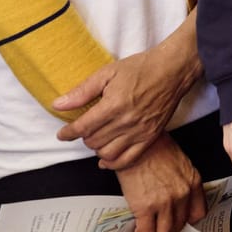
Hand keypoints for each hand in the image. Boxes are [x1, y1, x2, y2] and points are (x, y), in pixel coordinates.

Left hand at [54, 26, 200, 169]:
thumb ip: (82, 91)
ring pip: (108, 153)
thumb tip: (58, 104)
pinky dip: (113, 163)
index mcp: (113, 105)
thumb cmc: (141, 68)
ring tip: (97, 138)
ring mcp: (140, 131)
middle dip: (83, 137)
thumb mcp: (108, 73)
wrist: (173, 70)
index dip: (68, 133)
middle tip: (84, 129)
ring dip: (97, 148)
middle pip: (93, 141)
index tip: (63, 134)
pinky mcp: (150, 137)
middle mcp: (126, 122)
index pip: (82, 127)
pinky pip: (128, 160)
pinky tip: (106, 159)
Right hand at [114, 135, 205, 231]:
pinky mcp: (145, 207)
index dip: (186, 223)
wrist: (137, 141)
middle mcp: (182, 194)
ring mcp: (165, 202)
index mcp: (192, 182)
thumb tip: (169, 195)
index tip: (178, 226)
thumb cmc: (154, 146)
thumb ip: (179, 180)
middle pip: (179, 226)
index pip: (198, 213)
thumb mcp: (178, 161)